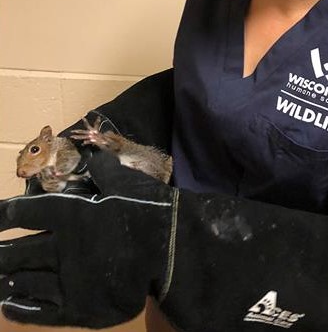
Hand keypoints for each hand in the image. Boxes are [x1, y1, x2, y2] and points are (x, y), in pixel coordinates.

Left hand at [0, 151, 175, 327]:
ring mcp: (69, 282)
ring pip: (26, 282)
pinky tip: (7, 305)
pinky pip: (42, 312)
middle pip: (18, 253)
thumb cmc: (147, 210)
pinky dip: (22, 309)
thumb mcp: (124, 180)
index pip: (25, 212)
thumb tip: (90, 153)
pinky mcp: (79, 309)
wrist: (172, 250)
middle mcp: (62, 248)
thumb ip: (101, 168)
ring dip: (5, 280)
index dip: (4, 214)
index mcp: (70, 214)